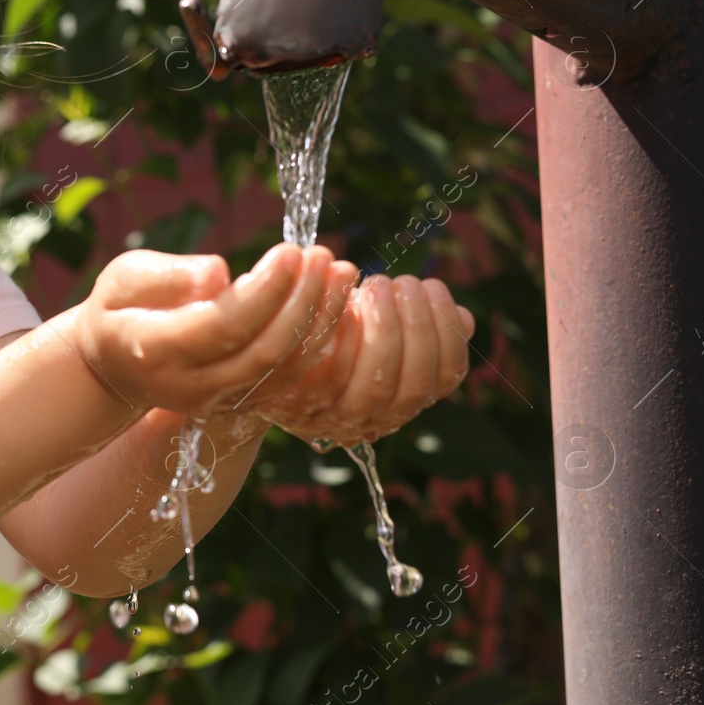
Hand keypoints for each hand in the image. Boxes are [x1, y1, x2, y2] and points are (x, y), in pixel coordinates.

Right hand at [72, 242, 334, 415]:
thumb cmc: (121, 307)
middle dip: (303, 302)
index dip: (264, 290)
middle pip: (264, 352)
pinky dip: (320, 342)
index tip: (290, 251)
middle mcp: (191, 387)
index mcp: (156, 352)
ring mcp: (219, 402)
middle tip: (324, 256)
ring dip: (321, 321)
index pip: (224, 325)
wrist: (116, 365)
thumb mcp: (125, 279)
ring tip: (340, 272)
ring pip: (285, 370)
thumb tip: (220, 274)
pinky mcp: (243, 403)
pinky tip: (334, 302)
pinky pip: (292, 379)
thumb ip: (167, 276)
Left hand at [249, 273, 474, 445]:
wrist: (239, 359)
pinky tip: (342, 296)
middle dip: (415, 329)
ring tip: (376, 283)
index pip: (438, 382)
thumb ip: (412, 329)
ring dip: (383, 329)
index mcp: (389, 403)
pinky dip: (339, 332)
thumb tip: (464, 318)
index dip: (444, 335)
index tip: (434, 288)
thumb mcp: (367, 330)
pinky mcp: (288, 403)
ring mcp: (326, 418)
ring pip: (373, 387)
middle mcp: (362, 422)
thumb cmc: (313, 337)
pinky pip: (323, 373)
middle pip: (410, 390)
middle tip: (401, 282)